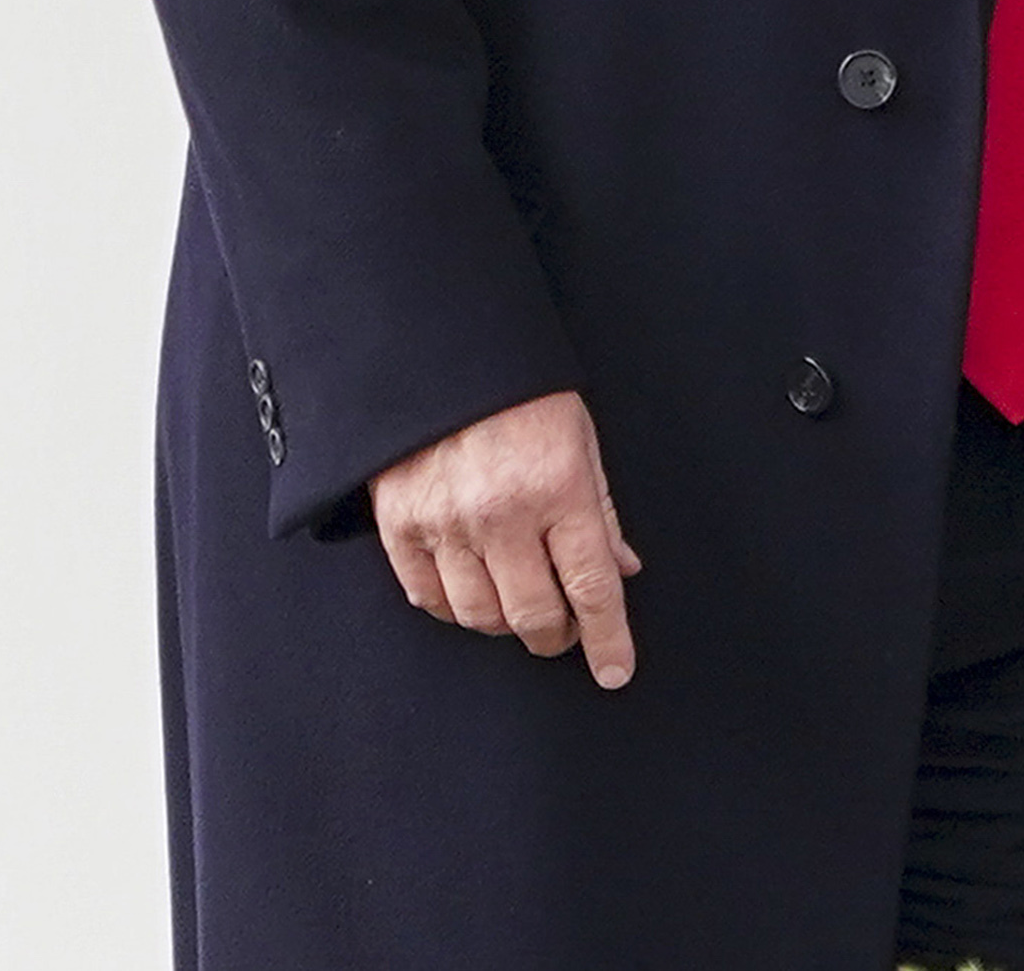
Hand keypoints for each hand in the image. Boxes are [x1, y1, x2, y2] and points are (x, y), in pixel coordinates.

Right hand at [369, 389, 641, 687]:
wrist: (440, 353)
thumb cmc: (521, 394)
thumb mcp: (580, 440)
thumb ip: (602, 511)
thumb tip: (622, 570)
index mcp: (558, 488)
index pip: (592, 586)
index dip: (607, 638)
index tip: (615, 670)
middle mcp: (502, 513)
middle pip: (534, 615)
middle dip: (557, 636)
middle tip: (564, 630)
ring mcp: (446, 521)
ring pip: (479, 615)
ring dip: (505, 623)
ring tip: (518, 604)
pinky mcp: (400, 524)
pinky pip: (427, 596)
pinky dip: (453, 607)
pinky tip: (471, 590)